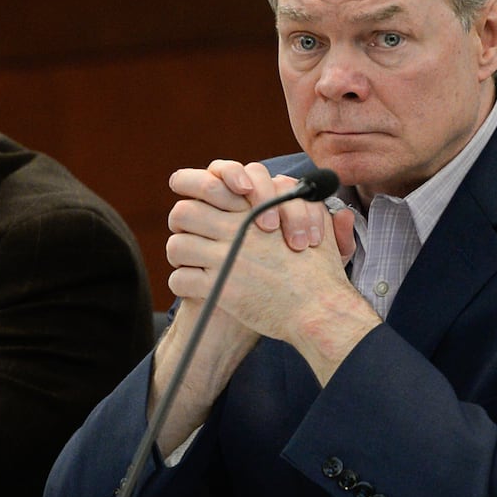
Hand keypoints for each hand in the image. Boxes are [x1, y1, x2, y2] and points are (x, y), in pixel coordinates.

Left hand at [166, 160, 376, 383]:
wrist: (318, 310)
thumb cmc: (320, 272)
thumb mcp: (317, 226)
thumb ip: (304, 206)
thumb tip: (298, 193)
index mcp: (253, 211)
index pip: (208, 185)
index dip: (197, 194)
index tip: (201, 208)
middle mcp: (235, 231)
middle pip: (182, 213)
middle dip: (182, 226)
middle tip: (191, 237)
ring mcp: (224, 260)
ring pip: (176, 246)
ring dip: (181, 256)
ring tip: (192, 264)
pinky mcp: (217, 289)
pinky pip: (179, 279)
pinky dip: (183, 284)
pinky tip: (197, 288)